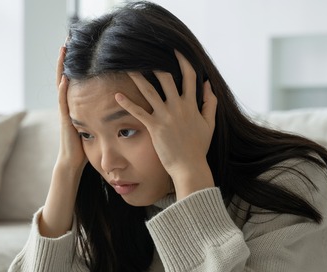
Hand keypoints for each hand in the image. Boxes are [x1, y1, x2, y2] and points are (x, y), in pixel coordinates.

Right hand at [55, 45, 87, 173]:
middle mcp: (68, 104)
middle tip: (67, 39)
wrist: (73, 162)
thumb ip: (99, 113)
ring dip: (62, 68)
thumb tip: (114, 104)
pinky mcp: (65, 120)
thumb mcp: (93, 124)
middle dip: (66, 58)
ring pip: (61, 84)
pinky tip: (65, 78)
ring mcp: (64, 111)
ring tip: (63, 50)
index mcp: (75, 104)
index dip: (75, 63)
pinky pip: (63, 102)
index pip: (75, 79)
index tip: (78, 47)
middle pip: (65, 76)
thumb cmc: (85, 146)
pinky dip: (63, 90)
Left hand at [115, 51, 217, 198]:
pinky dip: (127, 103)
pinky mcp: (154, 127)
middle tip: (145, 53)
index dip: (183, 61)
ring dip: (138, 78)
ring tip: (128, 67)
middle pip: (166, 78)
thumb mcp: (209, 124)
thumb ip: (209, 103)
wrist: (189, 167)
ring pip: (150, 91)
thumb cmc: (198, 147)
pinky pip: (139, 112)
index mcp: (192, 105)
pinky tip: (117, 95)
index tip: (175, 50)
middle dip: (156, 63)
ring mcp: (166, 116)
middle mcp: (179, 107)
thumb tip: (208, 85)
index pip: (189, 76)